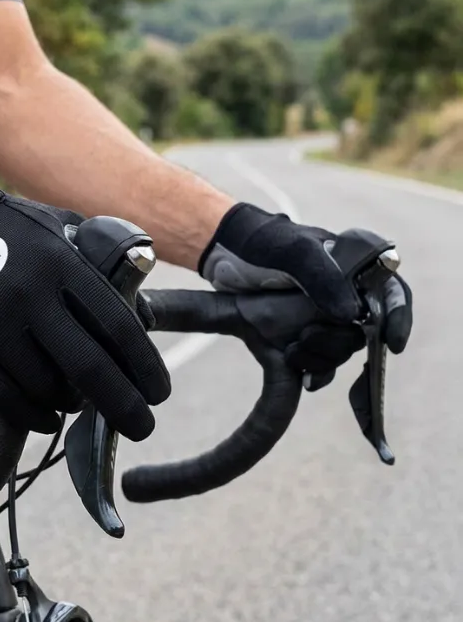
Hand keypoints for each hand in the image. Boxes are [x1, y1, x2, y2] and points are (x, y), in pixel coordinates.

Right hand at [0, 164, 170, 438]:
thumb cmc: (3, 227)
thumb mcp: (55, 224)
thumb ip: (95, 255)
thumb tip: (136, 290)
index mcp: (61, 263)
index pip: (117, 327)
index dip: (145, 367)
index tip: (159, 392)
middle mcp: (29, 294)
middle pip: (89, 369)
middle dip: (124, 406)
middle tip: (143, 427)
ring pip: (46, 388)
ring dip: (71, 405)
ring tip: (80, 404)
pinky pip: (5, 398)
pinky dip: (33, 416)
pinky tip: (48, 417)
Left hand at [199, 203, 412, 384]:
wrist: (223, 252)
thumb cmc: (261, 242)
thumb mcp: (292, 251)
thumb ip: (322, 276)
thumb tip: (351, 313)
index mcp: (354, 265)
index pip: (392, 293)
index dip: (399, 319)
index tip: (393, 344)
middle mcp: (346, 291)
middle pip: (366, 330)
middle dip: (338, 342)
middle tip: (304, 338)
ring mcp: (325, 313)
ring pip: (343, 349)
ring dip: (322, 358)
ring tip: (290, 349)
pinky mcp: (305, 332)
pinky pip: (322, 361)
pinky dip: (316, 372)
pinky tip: (304, 379)